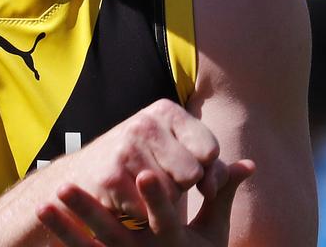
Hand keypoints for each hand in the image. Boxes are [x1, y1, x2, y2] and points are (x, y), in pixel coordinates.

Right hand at [32, 100, 240, 241]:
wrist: (75, 182)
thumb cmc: (137, 169)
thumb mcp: (175, 157)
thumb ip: (213, 165)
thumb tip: (250, 168)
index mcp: (165, 110)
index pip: (209, 149)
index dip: (208, 173)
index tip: (196, 183)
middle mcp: (145, 122)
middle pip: (192, 173)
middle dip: (183, 188)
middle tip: (164, 186)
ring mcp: (126, 147)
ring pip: (172, 193)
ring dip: (162, 204)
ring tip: (145, 194)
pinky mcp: (111, 176)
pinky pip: (148, 208)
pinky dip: (143, 215)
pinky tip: (131, 205)